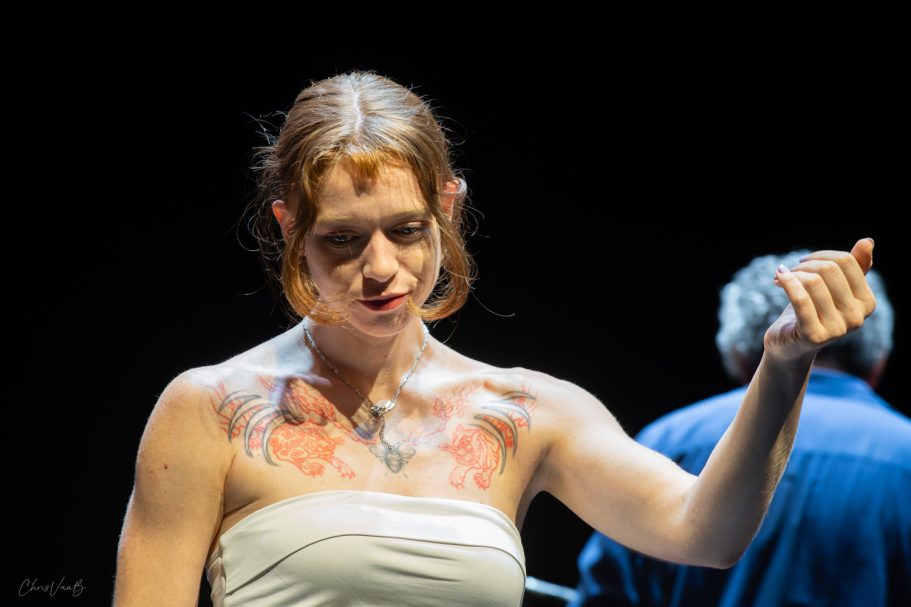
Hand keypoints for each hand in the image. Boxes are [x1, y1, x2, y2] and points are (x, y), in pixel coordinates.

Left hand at [764, 238, 876, 363]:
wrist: (789, 346)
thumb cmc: (811, 312)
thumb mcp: (832, 288)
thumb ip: (853, 267)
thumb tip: (868, 241)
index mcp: (867, 302)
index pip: (846, 262)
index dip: (821, 255)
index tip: (804, 262)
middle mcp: (857, 317)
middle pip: (829, 270)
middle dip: (805, 265)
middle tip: (790, 271)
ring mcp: (837, 329)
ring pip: (813, 282)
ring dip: (792, 274)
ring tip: (782, 278)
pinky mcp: (814, 336)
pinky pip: (800, 299)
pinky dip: (786, 283)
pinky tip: (776, 279)